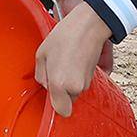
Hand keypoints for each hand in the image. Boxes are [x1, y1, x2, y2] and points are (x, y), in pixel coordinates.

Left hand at [35, 3, 113, 117]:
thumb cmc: (63, 37)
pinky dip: (78, 75)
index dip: (56, 103)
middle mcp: (75, 88)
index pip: (61, 111)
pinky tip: (75, 60)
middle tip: (56, 69)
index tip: (52, 93)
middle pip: (67, 100)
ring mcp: (86, 83)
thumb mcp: (41, 55)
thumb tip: (47, 86)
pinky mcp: (95, 76)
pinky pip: (82, 82)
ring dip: (70, 81)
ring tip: (66, 61)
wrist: (89, 25)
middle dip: (61, 90)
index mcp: (59, 84)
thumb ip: (41, 77)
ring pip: (75, 91)